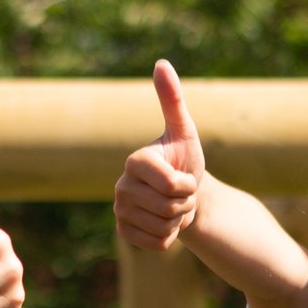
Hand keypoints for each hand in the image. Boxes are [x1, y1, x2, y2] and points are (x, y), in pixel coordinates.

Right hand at [114, 59, 206, 249]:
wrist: (182, 194)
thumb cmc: (185, 160)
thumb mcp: (185, 131)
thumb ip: (172, 100)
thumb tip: (161, 63)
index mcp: (135, 161)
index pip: (173, 186)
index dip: (188, 185)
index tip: (184, 175)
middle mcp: (120, 186)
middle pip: (169, 209)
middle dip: (185, 204)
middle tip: (180, 193)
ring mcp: (119, 211)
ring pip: (164, 228)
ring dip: (178, 221)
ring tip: (173, 206)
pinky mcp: (122, 232)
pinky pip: (157, 244)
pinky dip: (169, 237)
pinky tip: (163, 222)